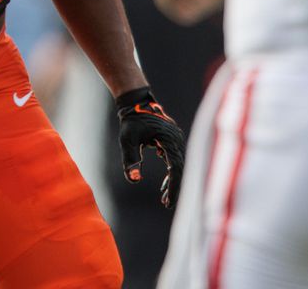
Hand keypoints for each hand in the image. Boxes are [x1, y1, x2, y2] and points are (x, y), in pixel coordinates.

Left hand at [116, 86, 185, 209]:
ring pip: (179, 165)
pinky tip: (163, 186)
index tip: (167, 202)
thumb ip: (130, 160)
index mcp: (169, 139)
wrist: (136, 104)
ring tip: (164, 199)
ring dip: (173, 182)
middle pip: (180, 168)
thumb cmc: (131, 122)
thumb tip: (135, 180)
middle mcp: (177, 140)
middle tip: (166, 204)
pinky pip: (176, 160)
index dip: (173, 186)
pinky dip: (171, 174)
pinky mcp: (174, 141)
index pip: (175, 168)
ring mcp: (177, 140)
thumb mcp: (127, 139)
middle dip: (174, 187)